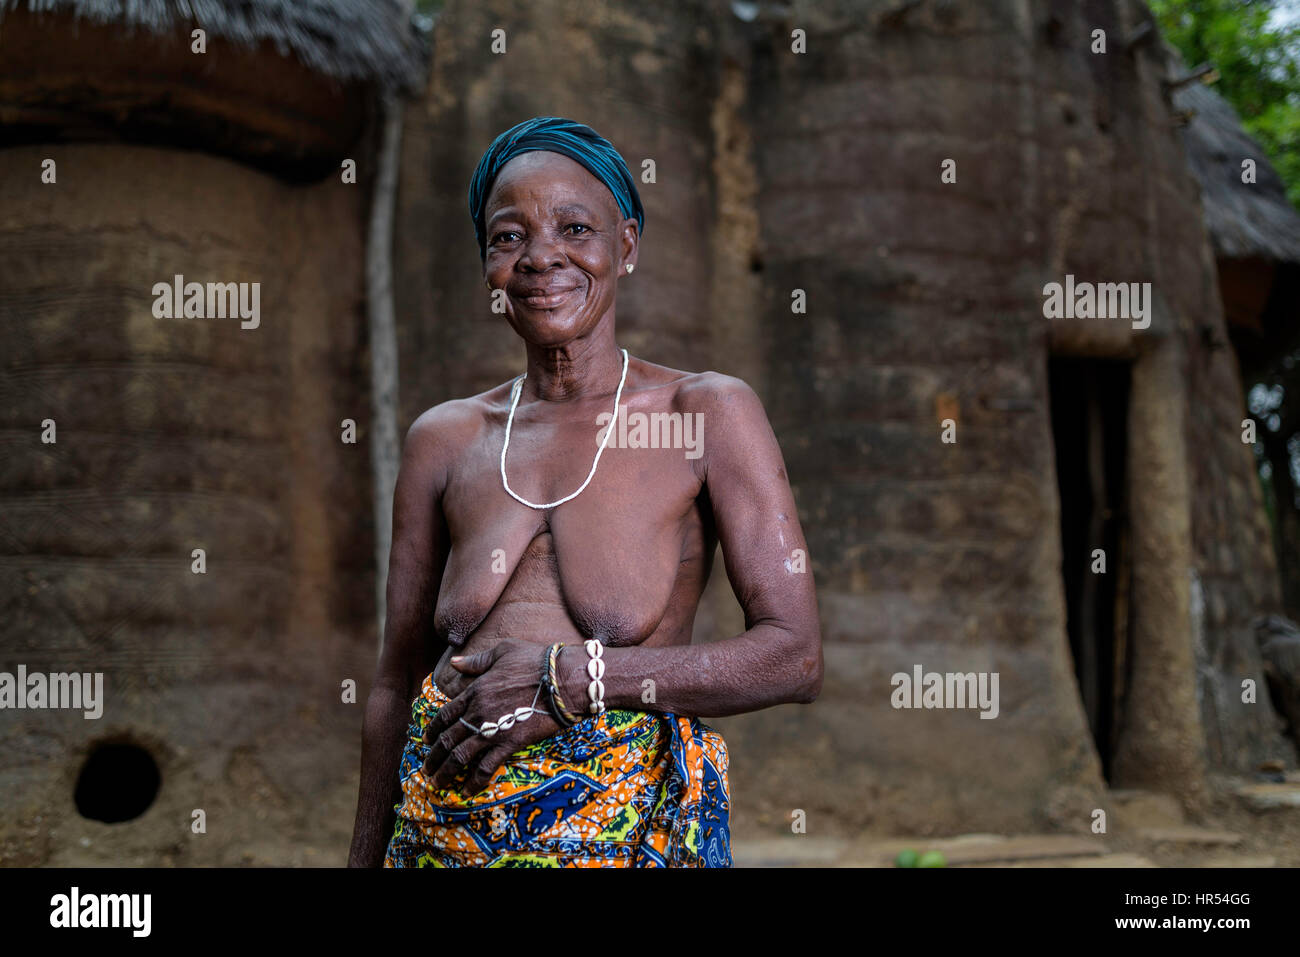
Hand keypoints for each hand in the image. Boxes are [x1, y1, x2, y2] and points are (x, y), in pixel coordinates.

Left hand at [421, 638, 558, 794]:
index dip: (433, 730)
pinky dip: (474, 781)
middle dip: (433, 757)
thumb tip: (455, 663)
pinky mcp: (509, 744)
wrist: (562, 679)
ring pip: (460, 756)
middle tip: (426, 770)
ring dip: (446, 772)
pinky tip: (466, 791)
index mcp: (475, 690)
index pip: (445, 714)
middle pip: (448, 739)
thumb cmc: (535, 661)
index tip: (426, 741)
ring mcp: (492, 730)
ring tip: (437, 784)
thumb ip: (476, 661)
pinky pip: (486, 767)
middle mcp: (478, 712)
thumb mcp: (503, 650)